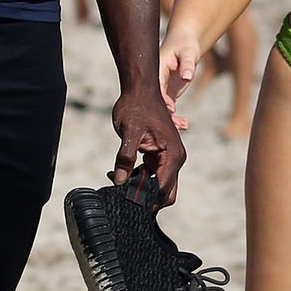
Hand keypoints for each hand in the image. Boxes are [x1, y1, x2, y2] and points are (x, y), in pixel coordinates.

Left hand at [110, 81, 186, 203]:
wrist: (140, 89)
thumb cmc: (137, 107)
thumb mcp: (129, 133)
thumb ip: (125, 158)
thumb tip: (119, 181)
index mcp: (172, 154)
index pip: (164, 188)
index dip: (147, 199)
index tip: (128, 201)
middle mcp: (175, 158)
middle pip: (166, 191)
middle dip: (146, 197)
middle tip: (123, 195)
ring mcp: (168, 156)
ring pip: (157, 183)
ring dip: (139, 186)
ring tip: (116, 178)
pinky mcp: (159, 154)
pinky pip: (151, 173)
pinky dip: (138, 177)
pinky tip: (120, 172)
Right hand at [159, 27, 201, 128]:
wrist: (185, 43)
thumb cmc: (186, 45)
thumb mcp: (189, 53)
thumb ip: (187, 65)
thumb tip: (187, 77)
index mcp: (156, 70)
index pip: (155, 87)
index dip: (161, 99)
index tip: (171, 108)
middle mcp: (155, 81)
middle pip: (156, 102)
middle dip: (165, 114)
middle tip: (178, 125)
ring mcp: (160, 88)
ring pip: (162, 108)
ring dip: (172, 119)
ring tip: (185, 125)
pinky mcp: (167, 93)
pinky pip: (168, 108)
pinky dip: (175, 117)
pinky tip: (185, 124)